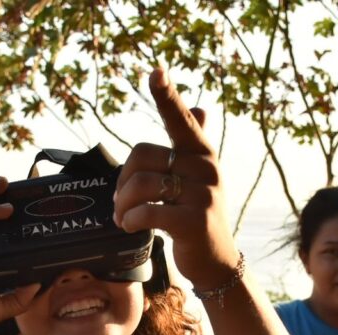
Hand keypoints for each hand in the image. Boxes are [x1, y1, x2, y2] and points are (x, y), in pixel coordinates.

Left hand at [112, 67, 239, 290]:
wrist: (217, 260)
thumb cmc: (197, 214)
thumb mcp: (198, 178)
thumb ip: (193, 145)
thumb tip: (200, 108)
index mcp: (201, 153)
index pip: (180, 119)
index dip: (167, 96)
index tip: (155, 71)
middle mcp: (205, 168)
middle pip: (142, 156)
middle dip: (122, 181)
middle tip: (120, 202)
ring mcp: (203, 195)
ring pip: (141, 185)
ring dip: (122, 204)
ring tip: (122, 217)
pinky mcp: (194, 222)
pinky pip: (148, 212)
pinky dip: (131, 220)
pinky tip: (130, 227)